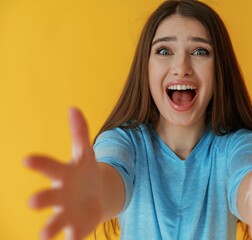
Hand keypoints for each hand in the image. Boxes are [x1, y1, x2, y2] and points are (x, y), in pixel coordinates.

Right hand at [25, 108, 102, 239]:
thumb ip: (80, 132)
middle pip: (47, 197)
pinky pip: (72, 236)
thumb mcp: (86, 152)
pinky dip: (71, 239)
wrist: (96, 195)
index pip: (48, 167)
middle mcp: (59, 195)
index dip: (39, 163)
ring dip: (49, 228)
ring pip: (54, 222)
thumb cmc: (85, 172)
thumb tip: (74, 108)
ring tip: (44, 235)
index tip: (27, 159)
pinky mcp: (77, 228)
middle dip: (40, 199)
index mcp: (62, 175)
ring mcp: (67, 213)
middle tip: (32, 202)